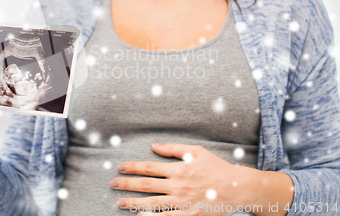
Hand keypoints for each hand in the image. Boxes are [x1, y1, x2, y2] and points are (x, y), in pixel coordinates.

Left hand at [109, 142, 254, 214]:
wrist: (238, 188)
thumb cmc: (217, 167)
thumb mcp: (196, 151)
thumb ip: (174, 148)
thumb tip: (154, 145)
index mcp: (178, 168)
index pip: (149, 167)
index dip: (132, 167)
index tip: (120, 167)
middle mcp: (177, 185)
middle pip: (146, 185)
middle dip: (127, 184)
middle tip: (112, 184)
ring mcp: (182, 202)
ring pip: (153, 203)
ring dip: (133, 202)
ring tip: (120, 202)